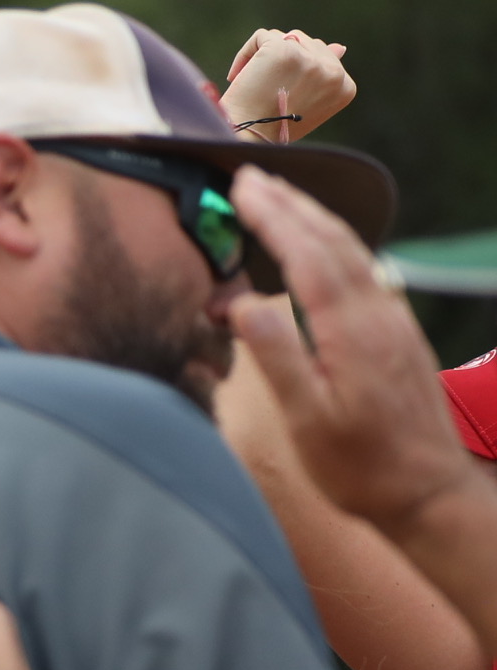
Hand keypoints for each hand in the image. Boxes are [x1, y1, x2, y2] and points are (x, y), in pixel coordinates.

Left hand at [224, 28, 355, 142]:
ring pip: (285, 38)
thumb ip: (325, 74)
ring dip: (265, 56)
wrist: (247, 139)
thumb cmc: (273, 127)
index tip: (281, 91)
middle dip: (282, 62)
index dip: (296, 71)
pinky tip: (237, 76)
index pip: (324, 58)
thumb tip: (340, 46)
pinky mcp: (284, 50)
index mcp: (346, 87)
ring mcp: (310, 59)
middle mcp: (334, 72)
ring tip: (254, 84)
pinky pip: (262, 37)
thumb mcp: (307, 104)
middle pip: (307, 43)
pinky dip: (246, 54)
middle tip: (265, 90)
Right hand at [232, 168, 472, 532]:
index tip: (242, 187)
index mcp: (351, 330)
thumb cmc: (359, 467)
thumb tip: (242, 303)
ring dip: (315, 219)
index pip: (307, 255)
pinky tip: (325, 249)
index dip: (274, 218)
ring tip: (281, 199)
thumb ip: (277, 355)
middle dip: (293, 205)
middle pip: (334, 242)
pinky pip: (365, 273)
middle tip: (253, 177)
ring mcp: (395, 323)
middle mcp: (378, 315)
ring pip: (355, 253)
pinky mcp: (400, 336)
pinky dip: (336, 246)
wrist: (427, 492)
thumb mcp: (306, 420)